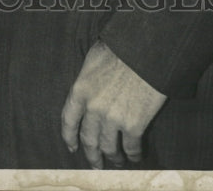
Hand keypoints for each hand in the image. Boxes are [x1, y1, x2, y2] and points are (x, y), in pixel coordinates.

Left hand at [61, 41, 166, 168]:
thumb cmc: (119, 49)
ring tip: (116, 161)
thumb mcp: (92, 60)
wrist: (144, 51)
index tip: (72, 148)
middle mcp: (93, 108)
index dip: (69, 137)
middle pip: (88, 139)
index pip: (68, 120)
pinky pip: (131, 148)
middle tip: (95, 163)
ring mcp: (113, 119)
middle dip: (92, 155)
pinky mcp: (134, 125)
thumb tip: (88, 90)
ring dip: (113, 158)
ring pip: (109, 148)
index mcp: (80, 90)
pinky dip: (133, 155)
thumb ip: (87, 80)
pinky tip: (134, 156)